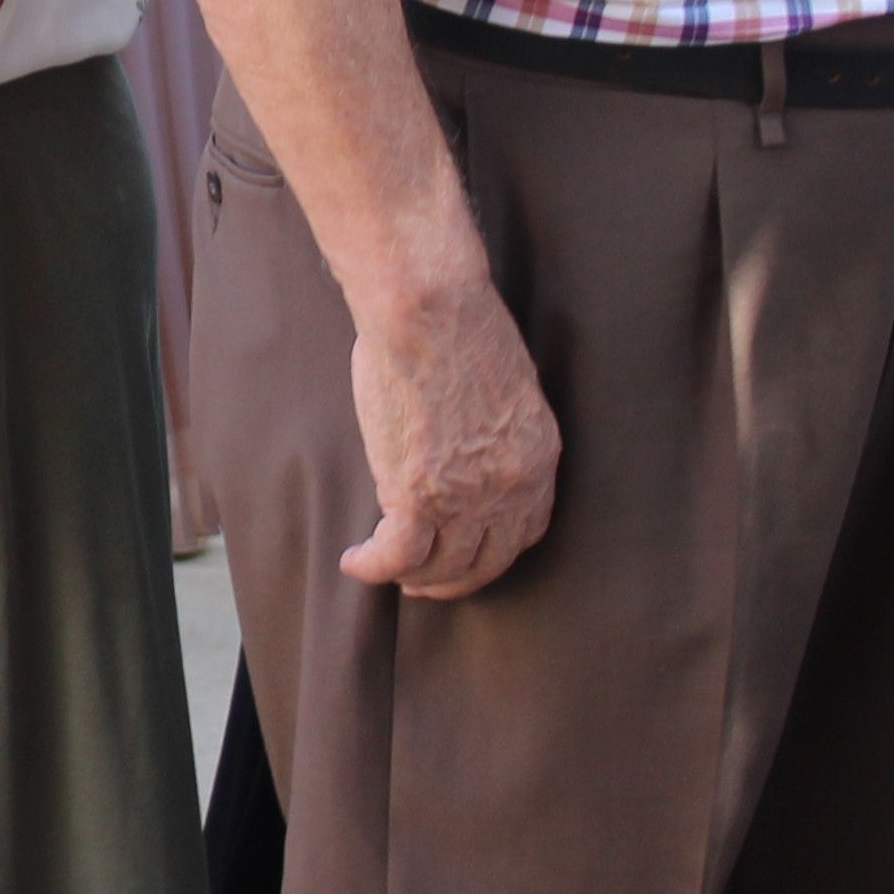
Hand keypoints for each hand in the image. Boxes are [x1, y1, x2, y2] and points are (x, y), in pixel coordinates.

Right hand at [342, 271, 561, 600]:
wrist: (431, 313)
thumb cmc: (458, 326)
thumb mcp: (504, 387)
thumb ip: (493, 428)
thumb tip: (462, 442)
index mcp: (538, 457)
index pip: (527, 531)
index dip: (494, 551)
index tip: (469, 552)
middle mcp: (510, 487)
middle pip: (487, 561)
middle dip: (454, 579)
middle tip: (424, 580)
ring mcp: (466, 497)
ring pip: (442, 568)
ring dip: (412, 578)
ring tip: (384, 570)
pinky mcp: (419, 496)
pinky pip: (397, 556)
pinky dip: (374, 567)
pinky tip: (355, 561)